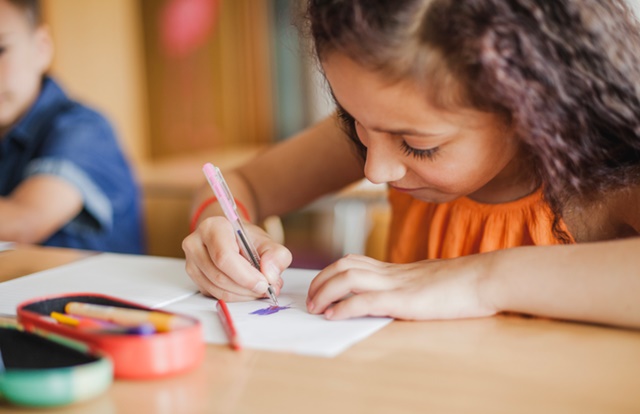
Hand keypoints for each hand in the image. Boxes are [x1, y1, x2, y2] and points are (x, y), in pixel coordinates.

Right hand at [182, 216, 291, 300]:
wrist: (232, 238)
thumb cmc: (246, 239)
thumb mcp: (267, 242)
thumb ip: (276, 256)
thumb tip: (270, 275)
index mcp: (212, 227)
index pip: (224, 257)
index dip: (245, 275)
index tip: (264, 283)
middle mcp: (196, 243)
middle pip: (220, 276)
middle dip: (247, 288)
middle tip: (266, 288)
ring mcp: (192, 262)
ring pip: (217, 289)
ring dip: (243, 295)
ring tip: (259, 288)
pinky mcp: (194, 278)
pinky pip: (215, 295)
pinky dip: (235, 297)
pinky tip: (247, 289)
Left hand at [306, 254, 497, 320]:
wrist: (485, 278)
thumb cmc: (463, 284)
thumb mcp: (428, 281)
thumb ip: (409, 285)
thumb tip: (396, 295)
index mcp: (396, 269)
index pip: (354, 261)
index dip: (331, 272)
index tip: (321, 287)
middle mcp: (391, 273)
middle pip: (344, 266)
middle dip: (321, 281)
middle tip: (311, 300)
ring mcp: (397, 284)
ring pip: (348, 279)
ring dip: (325, 293)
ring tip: (315, 308)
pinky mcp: (405, 300)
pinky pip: (366, 300)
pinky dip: (345, 307)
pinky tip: (334, 316)